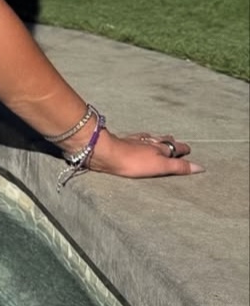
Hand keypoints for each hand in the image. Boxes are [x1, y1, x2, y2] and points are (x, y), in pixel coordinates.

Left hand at [88, 128, 202, 177]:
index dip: (183, 149)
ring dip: (156, 139)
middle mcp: (149, 142)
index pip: (176, 148)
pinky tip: (137, 138)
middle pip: (163, 140)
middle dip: (171, 142)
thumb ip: (179, 167)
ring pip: (150, 138)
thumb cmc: (133, 161)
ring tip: (161, 138)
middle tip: (176, 142)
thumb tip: (200, 167)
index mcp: (160, 148)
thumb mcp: (160, 166)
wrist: (105, 152)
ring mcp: (135, 141)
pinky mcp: (122, 142)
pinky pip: (136, 139)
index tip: (188, 149)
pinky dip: (141, 139)